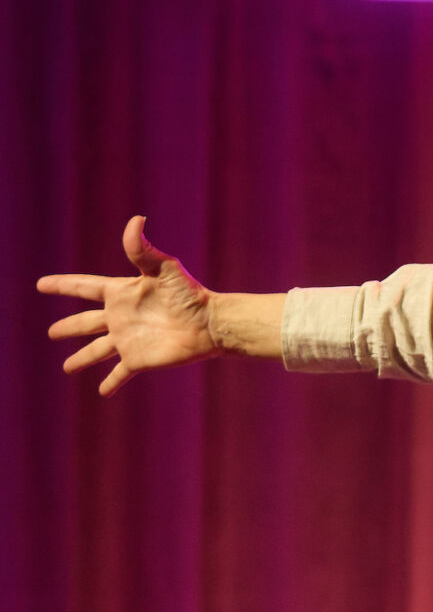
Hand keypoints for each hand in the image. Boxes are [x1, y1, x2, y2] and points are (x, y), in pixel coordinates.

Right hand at [37, 216, 220, 395]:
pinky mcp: (138, 359)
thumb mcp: (164, 268)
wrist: (211, 324)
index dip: (63, 285)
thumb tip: (136, 219)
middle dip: (69, 327)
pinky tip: (102, 392)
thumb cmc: (189, 294)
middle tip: (52, 333)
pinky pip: (120, 373)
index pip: (86, 287)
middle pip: (87, 323)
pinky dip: (111, 383)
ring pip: (97, 350)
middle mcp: (122, 318)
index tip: (42, 285)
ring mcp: (128, 340)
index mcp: (123, 294)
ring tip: (67, 367)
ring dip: (82, 358)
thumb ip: (143, 249)